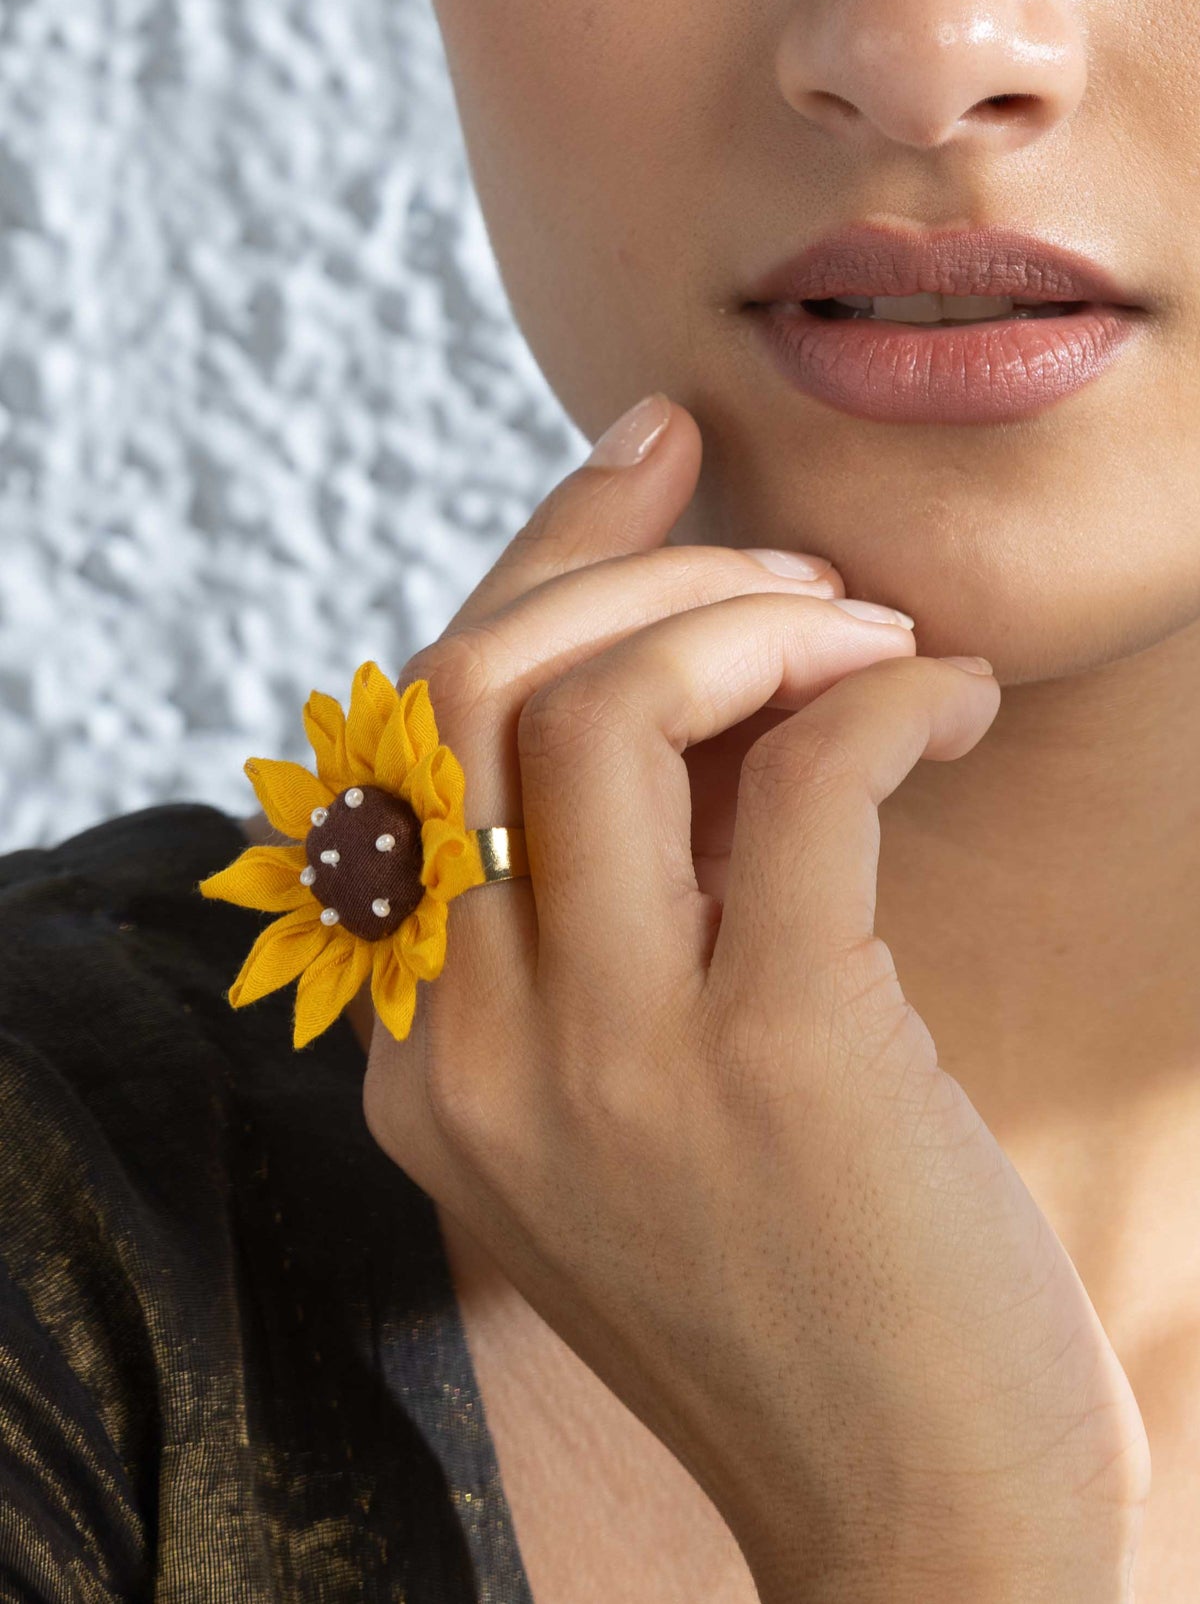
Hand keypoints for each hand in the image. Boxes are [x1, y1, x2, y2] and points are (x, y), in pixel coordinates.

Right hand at [362, 396, 1148, 1602]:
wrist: (917, 1522)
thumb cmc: (805, 1286)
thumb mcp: (651, 1085)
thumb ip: (629, 897)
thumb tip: (698, 656)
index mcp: (422, 1061)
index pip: (417, 742)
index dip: (536, 568)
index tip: (651, 456)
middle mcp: (470, 1055)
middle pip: (472, 692)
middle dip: (638, 571)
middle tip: (792, 566)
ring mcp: (609, 1064)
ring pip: (606, 709)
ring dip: (760, 616)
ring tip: (873, 635)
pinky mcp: (775, 1061)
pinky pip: (809, 775)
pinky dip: (889, 688)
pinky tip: (955, 702)